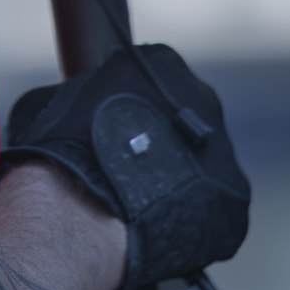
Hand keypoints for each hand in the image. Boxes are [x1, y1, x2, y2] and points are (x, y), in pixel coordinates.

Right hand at [1, 43, 249, 289]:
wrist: (83, 211)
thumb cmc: (61, 150)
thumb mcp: (55, 100)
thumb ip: (82, 96)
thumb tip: (79, 111)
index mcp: (161, 64)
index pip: (152, 79)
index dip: (132, 108)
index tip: (116, 131)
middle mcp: (203, 97)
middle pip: (186, 118)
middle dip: (161, 143)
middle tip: (129, 169)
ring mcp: (223, 151)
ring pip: (201, 165)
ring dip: (177, 181)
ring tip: (141, 204)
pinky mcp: (234, 201)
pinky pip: (212, 208)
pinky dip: (189, 217)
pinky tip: (158, 226)